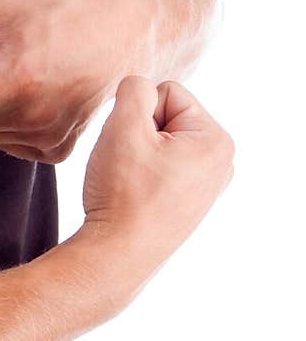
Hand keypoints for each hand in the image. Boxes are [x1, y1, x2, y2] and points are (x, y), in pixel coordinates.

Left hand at [0, 0, 131, 168]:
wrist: (118, 36)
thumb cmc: (48, 17)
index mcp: (10, 78)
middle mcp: (28, 116)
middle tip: (5, 58)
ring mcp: (45, 139)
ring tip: (28, 73)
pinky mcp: (55, 153)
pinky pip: (7, 141)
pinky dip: (10, 119)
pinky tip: (38, 94)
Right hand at [77, 74, 234, 308]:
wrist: (117, 254)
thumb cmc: (123, 193)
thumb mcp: (123, 126)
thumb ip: (133, 89)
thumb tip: (139, 86)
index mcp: (217, 140)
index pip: (168, 91)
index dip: (138, 113)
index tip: (133, 148)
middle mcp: (222, 161)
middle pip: (167, 115)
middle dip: (141, 132)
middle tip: (130, 166)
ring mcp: (208, 183)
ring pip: (161, 140)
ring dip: (139, 151)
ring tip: (132, 181)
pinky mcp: (191, 199)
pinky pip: (161, 164)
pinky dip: (143, 172)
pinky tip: (137, 194)